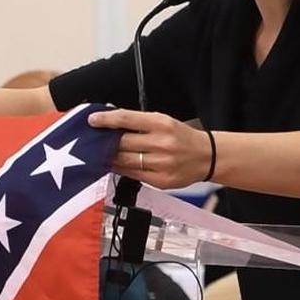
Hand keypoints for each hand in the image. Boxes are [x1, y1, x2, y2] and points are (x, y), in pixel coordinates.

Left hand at [89, 109, 212, 188]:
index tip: (92, 120)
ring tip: (101, 153)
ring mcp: (162, 164)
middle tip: (93, 139)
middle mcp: (162, 144)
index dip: (106, 119)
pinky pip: (132, 175)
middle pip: (122, 143)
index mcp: (162, 124)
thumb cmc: (183, 137)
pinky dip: (121, 169)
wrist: (207, 157)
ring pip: (124, 161)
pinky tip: (116, 165)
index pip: (127, 119)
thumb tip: (111, 121)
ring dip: (109, 157)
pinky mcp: (161, 181)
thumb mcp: (164, 121)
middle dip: (105, 141)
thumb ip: (139, 122)